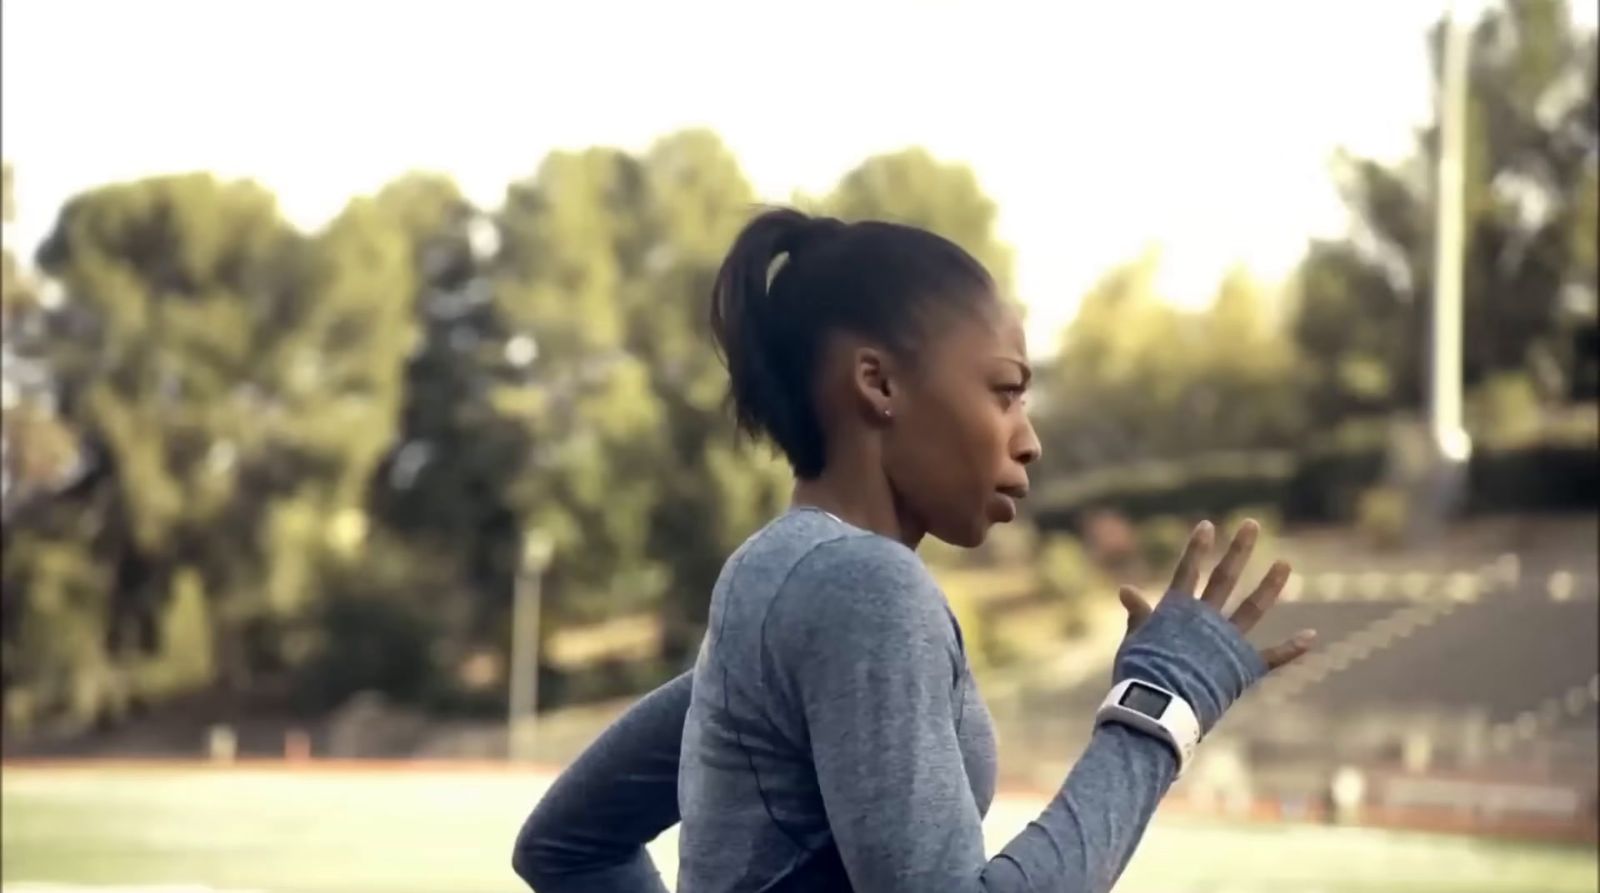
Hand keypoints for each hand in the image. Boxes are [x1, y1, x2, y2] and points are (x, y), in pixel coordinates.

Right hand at [1117, 519, 1315, 671]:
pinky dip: (1291, 648)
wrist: (1160, 708)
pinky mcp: (1242, 667)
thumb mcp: (1135, 641)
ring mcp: (1226, 642)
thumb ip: (1138, 616)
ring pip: (1252, 608)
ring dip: (1270, 585)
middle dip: (1239, 550)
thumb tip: (1125, 589)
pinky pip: (1271, 657)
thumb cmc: (1140, 675)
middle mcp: (1206, 620)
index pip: (1187, 571)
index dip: (1196, 548)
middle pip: (1224, 578)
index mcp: (1177, 612)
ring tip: (1285, 563)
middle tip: (1252, 524)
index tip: (1207, 525)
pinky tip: (1311, 636)